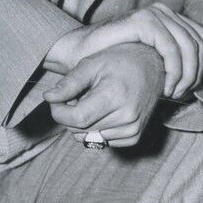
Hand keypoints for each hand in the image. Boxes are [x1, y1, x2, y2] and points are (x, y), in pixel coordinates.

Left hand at [42, 44, 165, 147]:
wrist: (153, 66)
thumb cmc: (120, 61)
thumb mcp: (91, 64)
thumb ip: (69, 83)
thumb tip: (48, 98)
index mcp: (115, 96)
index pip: (76, 119)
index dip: (58, 111)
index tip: (56, 99)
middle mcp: (126, 116)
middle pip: (79, 129)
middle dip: (69, 115)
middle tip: (77, 96)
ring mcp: (132, 129)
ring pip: (88, 137)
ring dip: (83, 123)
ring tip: (93, 101)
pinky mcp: (134, 136)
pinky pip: (102, 141)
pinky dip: (96, 129)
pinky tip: (104, 111)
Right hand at [46, 4, 202, 99]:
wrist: (78, 53)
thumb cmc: (111, 60)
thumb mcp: (148, 59)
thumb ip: (170, 59)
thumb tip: (198, 75)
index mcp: (169, 17)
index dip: (202, 66)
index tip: (189, 88)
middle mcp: (164, 11)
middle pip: (200, 43)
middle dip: (195, 73)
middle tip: (181, 94)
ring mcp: (154, 13)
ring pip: (189, 46)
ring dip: (186, 74)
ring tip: (173, 92)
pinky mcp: (143, 21)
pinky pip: (171, 48)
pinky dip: (174, 71)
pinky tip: (165, 86)